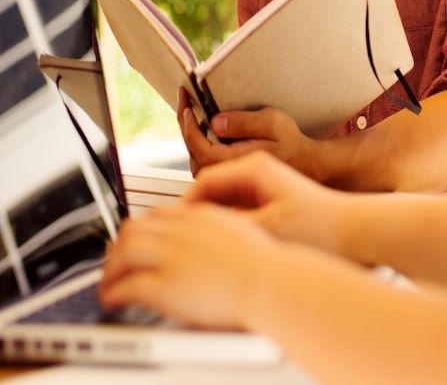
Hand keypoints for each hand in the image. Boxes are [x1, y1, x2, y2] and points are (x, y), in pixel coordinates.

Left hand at [99, 203, 274, 329]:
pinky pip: (127, 286)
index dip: (142, 227)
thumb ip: (222, 229)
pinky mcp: (164, 285)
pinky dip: (113, 292)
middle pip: (134, 230)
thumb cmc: (266, 265)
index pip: (158, 214)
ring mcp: (171, 257)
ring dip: (109, 269)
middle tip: (114, 260)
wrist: (270, 282)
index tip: (138, 239)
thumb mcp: (244, 231)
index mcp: (200, 217)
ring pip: (123, 254)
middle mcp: (181, 233)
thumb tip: (212, 238)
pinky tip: (112, 299)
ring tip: (107, 282)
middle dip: (118, 246)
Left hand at [177, 88, 323, 178]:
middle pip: (193, 152)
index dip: (188, 126)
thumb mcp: (273, 124)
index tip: (187, 106)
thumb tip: (215, 122)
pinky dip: (199, 141)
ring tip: (191, 110)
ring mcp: (228, 176)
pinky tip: (203, 126)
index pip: (199, 147)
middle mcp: (228, 173)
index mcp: (236, 162)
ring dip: (191, 134)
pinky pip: (205, 159)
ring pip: (196, 157)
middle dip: (185, 125)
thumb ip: (244, 123)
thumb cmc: (293, 143)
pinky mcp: (230, 174)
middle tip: (184, 100)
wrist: (307, 163)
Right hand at [184, 151, 352, 256]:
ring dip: (213, 219)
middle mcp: (257, 168)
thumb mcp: (270, 228)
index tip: (179, 230)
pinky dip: (228, 223)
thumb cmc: (321, 226)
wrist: (353, 231)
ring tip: (203, 246)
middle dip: (197, 212)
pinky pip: (236, 207)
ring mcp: (262, 181)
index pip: (204, 180)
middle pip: (210, 187)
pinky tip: (227, 246)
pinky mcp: (268, 196)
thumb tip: (199, 228)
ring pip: (222, 199)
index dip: (187, 207)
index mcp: (255, 166)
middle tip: (185, 239)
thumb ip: (232, 225)